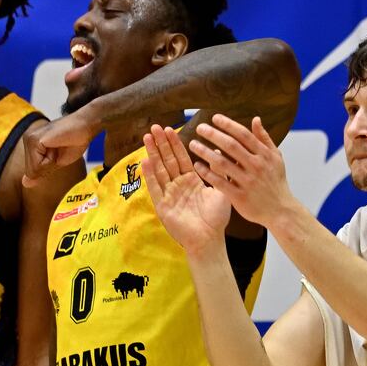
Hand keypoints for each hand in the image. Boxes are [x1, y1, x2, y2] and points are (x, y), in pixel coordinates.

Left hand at [20, 110, 98, 185]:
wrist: (87, 124)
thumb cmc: (76, 140)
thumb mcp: (56, 161)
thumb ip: (40, 171)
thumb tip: (25, 184)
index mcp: (31, 143)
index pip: (33, 169)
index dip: (50, 166)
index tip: (60, 151)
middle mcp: (27, 139)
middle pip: (32, 170)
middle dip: (49, 165)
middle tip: (61, 149)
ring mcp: (30, 138)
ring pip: (34, 168)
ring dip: (51, 162)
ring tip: (59, 147)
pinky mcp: (34, 140)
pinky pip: (38, 164)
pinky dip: (51, 160)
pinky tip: (58, 145)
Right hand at [141, 125, 231, 251]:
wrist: (210, 239)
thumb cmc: (216, 218)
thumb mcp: (220, 191)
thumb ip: (218, 172)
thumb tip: (218, 150)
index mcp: (191, 181)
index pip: (181, 158)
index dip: (175, 143)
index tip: (170, 128)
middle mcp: (178, 185)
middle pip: (168, 160)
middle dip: (161, 143)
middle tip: (155, 127)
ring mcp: (169, 194)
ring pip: (160, 170)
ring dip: (153, 154)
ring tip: (147, 138)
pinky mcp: (163, 205)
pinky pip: (156, 188)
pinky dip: (150, 175)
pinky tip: (145, 161)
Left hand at [187, 115, 295, 229]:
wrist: (280, 210)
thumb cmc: (276, 182)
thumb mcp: (276, 158)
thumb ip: (264, 138)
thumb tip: (255, 119)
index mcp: (265, 155)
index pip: (244, 135)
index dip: (228, 125)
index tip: (215, 118)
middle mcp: (256, 166)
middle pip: (231, 146)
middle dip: (213, 134)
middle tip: (200, 127)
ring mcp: (247, 181)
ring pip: (222, 163)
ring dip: (205, 152)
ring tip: (193, 144)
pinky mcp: (239, 196)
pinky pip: (219, 182)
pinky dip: (207, 173)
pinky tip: (197, 166)